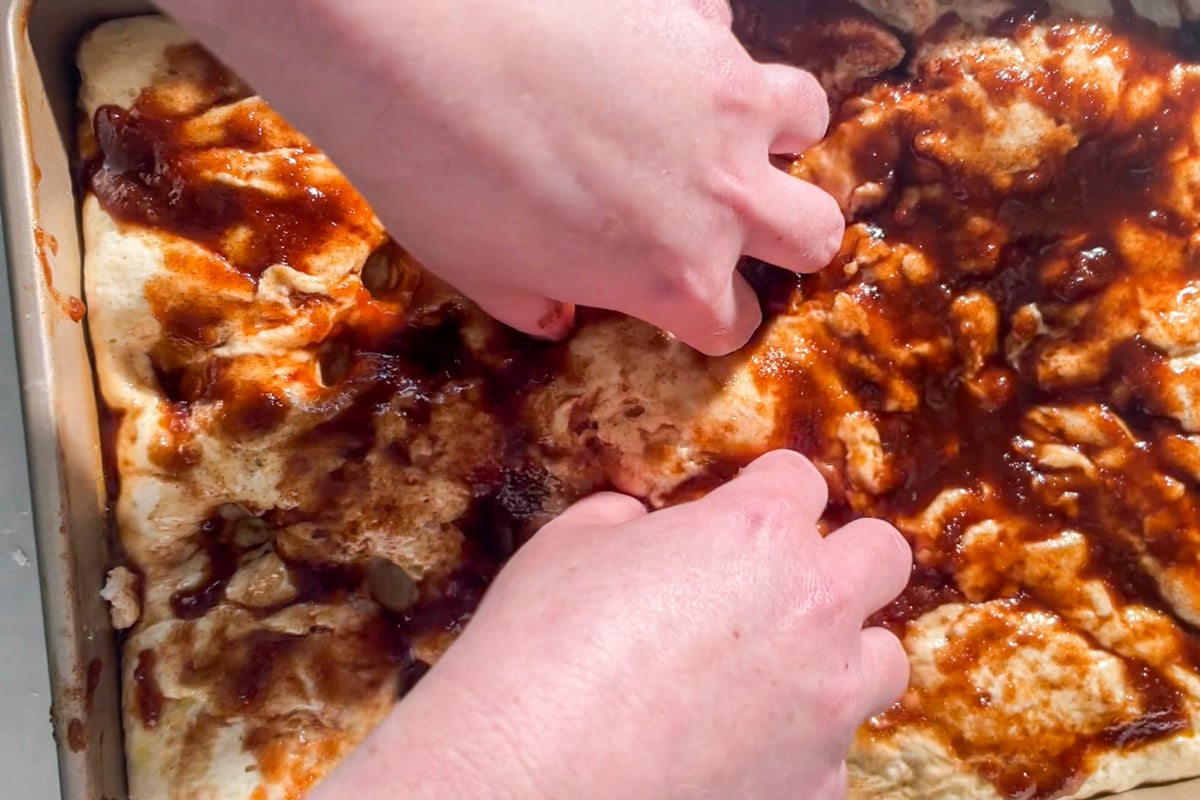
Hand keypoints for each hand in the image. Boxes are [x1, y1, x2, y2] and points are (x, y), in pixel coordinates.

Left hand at [157, 0, 843, 353]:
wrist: (413, 38)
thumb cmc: (435, 172)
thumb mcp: (480, 272)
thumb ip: (537, 303)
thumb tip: (558, 313)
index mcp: (676, 273)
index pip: (732, 323)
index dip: (709, 321)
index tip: (687, 308)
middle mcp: (723, 191)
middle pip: (816, 233)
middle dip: (790, 240)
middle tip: (743, 224)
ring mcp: (724, 95)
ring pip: (806, 119)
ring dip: (775, 134)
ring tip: (720, 128)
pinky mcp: (696, 16)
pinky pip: (726, 29)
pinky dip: (700, 45)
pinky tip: (643, 46)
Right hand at [314, 451, 911, 799]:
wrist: (524, 780)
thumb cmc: (536, 654)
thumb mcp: (565, 547)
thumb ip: (624, 521)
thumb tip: (640, 526)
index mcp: (755, 534)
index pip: (801, 479)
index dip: (770, 489)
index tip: (752, 506)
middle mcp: (812, 612)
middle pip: (882, 556)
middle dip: (844, 559)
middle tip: (789, 581)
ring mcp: (824, 706)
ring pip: (883, 662)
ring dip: (842, 656)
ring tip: (777, 673)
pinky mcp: (814, 786)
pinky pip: (834, 753)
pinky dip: (799, 743)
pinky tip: (738, 747)